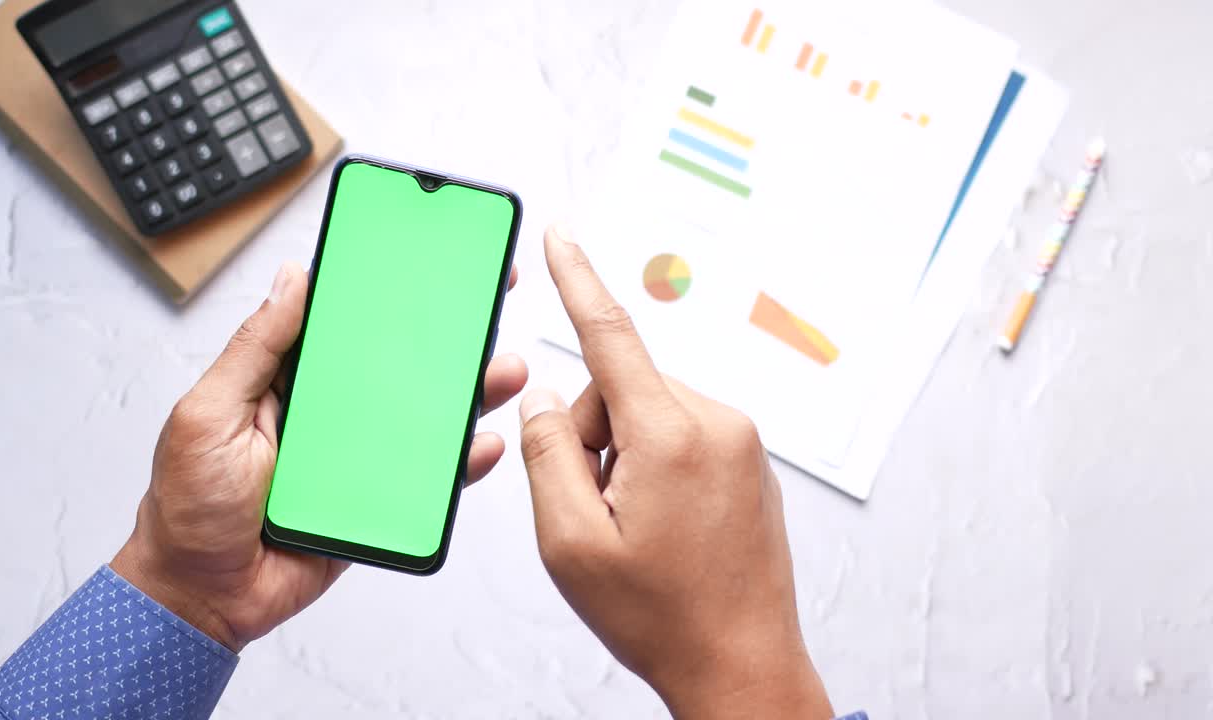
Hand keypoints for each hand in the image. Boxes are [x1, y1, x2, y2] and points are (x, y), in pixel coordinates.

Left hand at [112, 262, 526, 651]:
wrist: (201, 598)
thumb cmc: (187, 508)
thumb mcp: (207, 414)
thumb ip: (254, 349)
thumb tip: (290, 280)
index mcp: (288, 378)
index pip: (343, 319)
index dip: (382, 286)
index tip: (424, 254)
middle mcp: (330, 409)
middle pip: (398, 361)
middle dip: (446, 332)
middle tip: (487, 300)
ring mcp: (358, 453)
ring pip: (423, 414)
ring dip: (467, 391)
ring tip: (502, 370)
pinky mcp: (379, 499)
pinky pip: (428, 476)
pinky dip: (459, 460)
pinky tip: (480, 443)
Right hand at [518, 226, 831, 718]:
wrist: (742, 664)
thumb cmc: (662, 616)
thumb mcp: (572, 543)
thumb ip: (548, 454)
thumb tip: (544, 396)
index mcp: (672, 436)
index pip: (610, 336)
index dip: (576, 280)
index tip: (560, 235)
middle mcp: (717, 424)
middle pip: (620, 388)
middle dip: (593, 437)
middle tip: (599, 511)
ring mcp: (741, 443)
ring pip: (650, 413)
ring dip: (625, 455)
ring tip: (637, 527)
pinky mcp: (750, 461)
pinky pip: (681, 434)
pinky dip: (655, 465)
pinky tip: (664, 525)